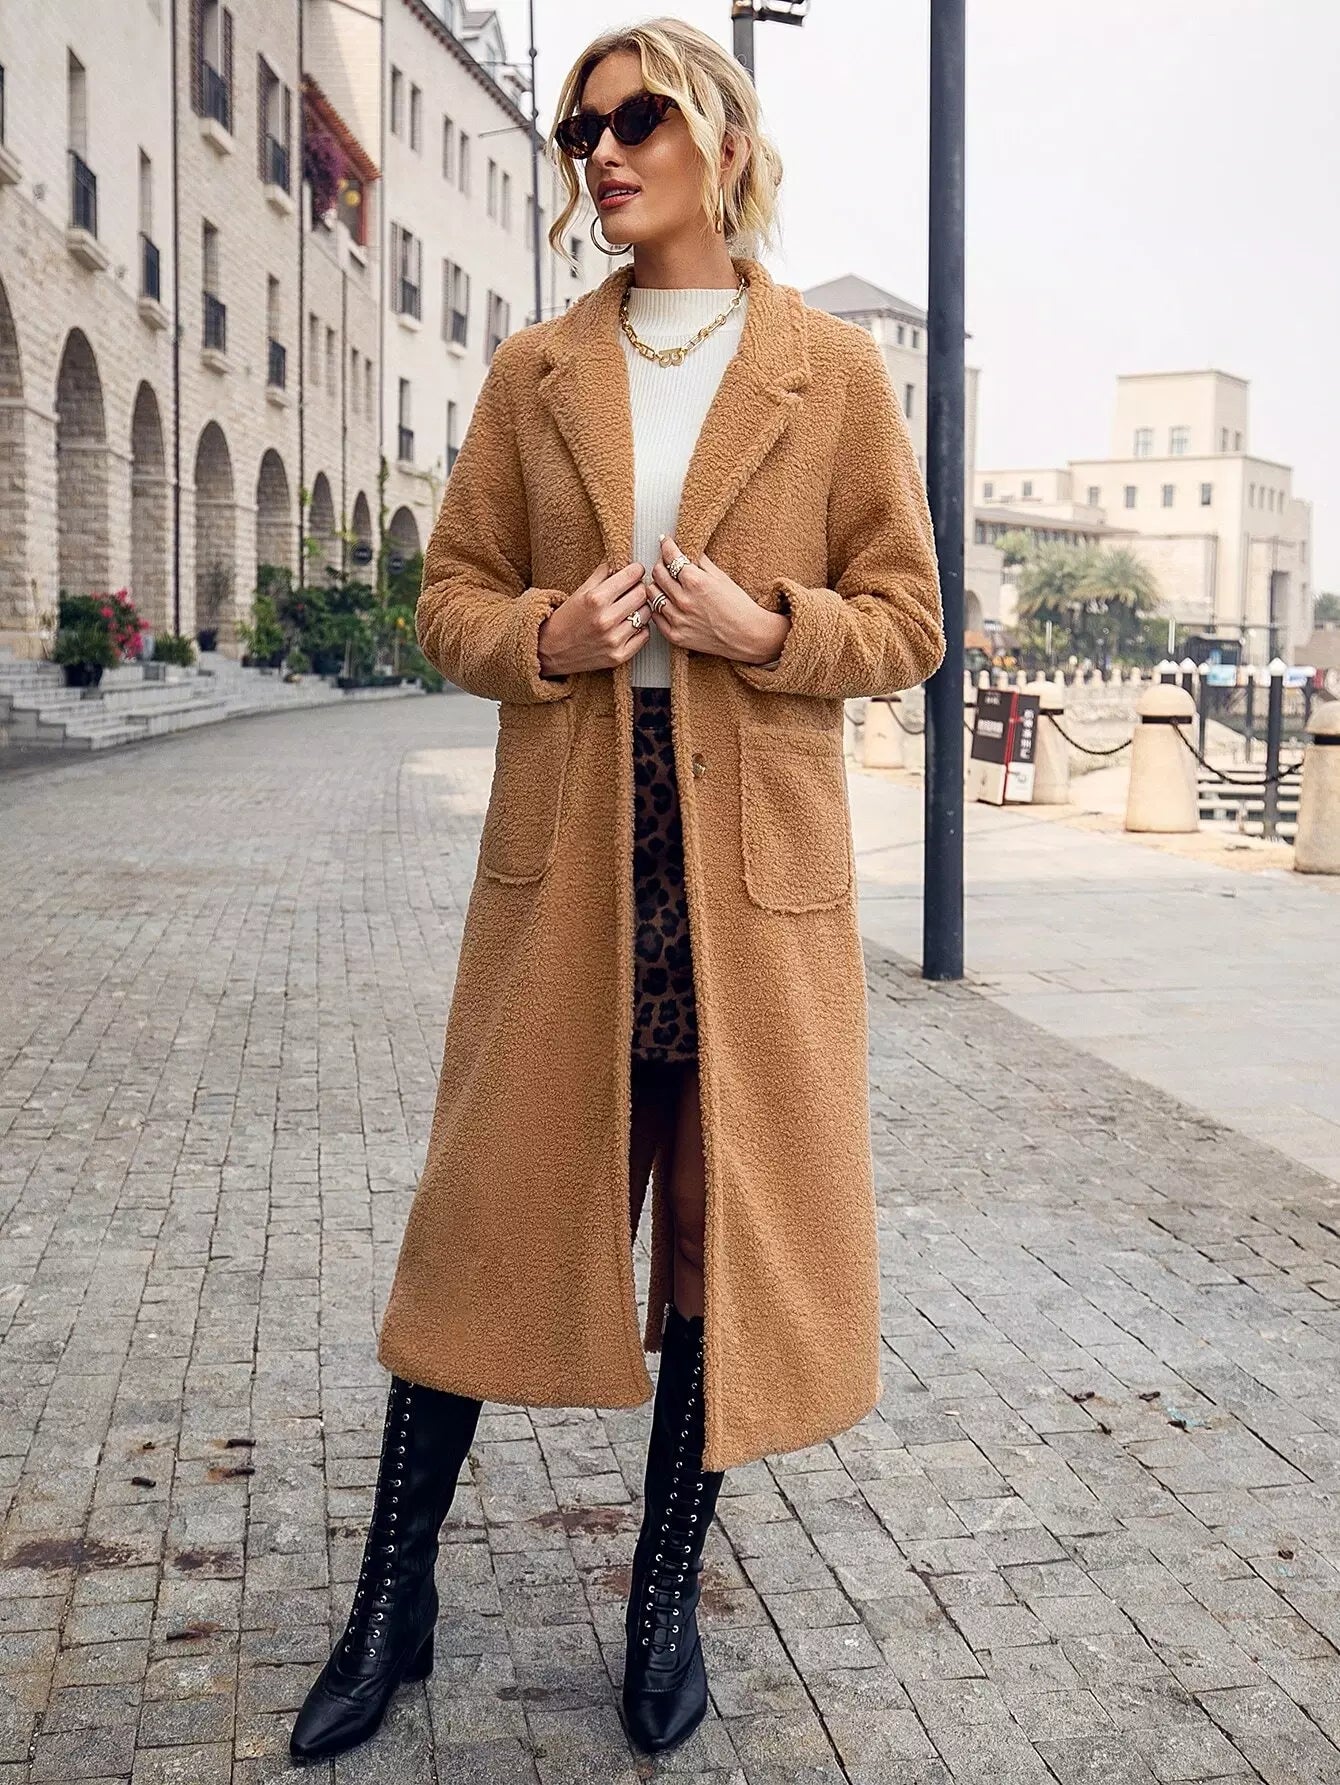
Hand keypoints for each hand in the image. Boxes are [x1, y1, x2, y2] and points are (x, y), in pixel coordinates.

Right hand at [536, 560, 652, 676]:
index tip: (634, 571)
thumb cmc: (565, 619)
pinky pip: (644, 635)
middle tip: (630, 590)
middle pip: (642, 594)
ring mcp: (613, 640)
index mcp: (595, 599)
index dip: (635, 571)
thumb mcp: (580, 591)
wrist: (550, 651)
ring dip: (640, 609)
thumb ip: (602, 573)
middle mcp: (605, 620)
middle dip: (638, 588)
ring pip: (646, 614)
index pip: (631, 576)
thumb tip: (622, 559)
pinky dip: (640, 629)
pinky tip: (628, 626)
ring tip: (628, 609)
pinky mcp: (618, 656)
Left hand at [648, 536, 790, 665]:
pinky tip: (667, 603)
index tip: (665, 542)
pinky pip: (654, 615)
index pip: (670, 556)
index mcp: (696, 581)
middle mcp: (683, 600)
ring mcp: (677, 619)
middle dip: (661, 563)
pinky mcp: (675, 635)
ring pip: (652, 593)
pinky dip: (658, 607)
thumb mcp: (721, 577)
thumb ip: (700, 562)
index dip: (666, 545)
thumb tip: (686, 549)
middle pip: (658, 573)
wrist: (747, 636)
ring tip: (666, 585)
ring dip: (658, 585)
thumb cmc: (739, 605)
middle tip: (667, 564)